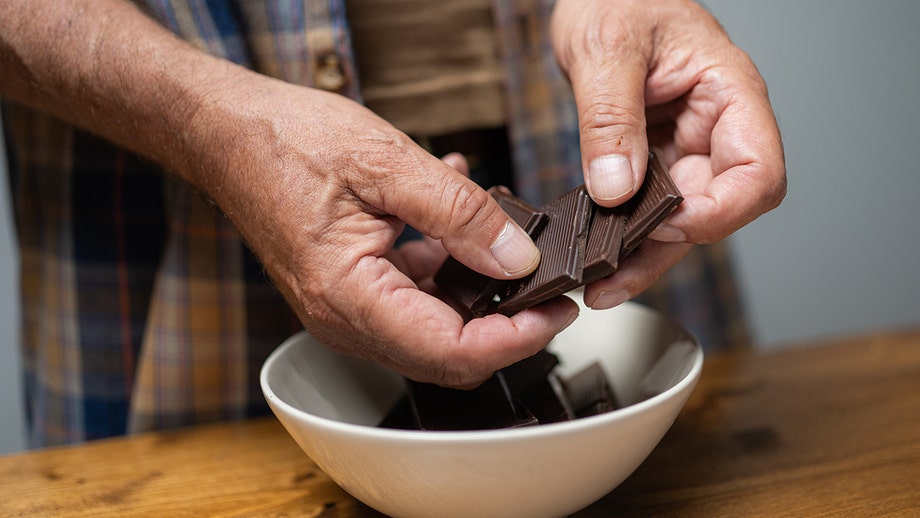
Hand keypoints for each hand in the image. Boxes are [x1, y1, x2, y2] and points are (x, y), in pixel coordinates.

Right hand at [0, 0, 578, 388]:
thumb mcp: (388, 164)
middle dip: (508, 325)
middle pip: (448, 355)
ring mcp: (346, 310)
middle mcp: (346, 319)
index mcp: (351, 299)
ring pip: (435, 330)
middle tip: (551, 287)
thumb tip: (519, 256)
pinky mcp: (350, 290)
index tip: (558, 310)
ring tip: (509, 242)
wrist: (227, 134)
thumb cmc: (287, 143)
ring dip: (479, 293)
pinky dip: (447, 270)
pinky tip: (457, 222)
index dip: (517, 338)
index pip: (452, 351)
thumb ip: (460, 214)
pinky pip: (413, 299)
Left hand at [551, 0, 785, 307]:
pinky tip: (599, 263)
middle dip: (670, 246)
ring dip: (644, 257)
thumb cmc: (618, 0)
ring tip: (601, 287)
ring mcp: (685, 149)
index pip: (757, 174)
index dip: (719, 212)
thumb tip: (617, 187)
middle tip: (614, 271)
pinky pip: (649, 211)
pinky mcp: (653, 162)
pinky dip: (625, 239)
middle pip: (717, 209)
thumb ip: (611, 118)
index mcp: (730, 95)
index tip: (665, 223)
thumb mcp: (607, 49)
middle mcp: (714, 129)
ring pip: (680, 222)